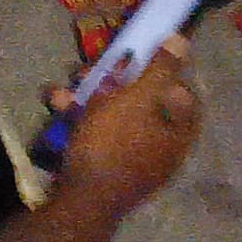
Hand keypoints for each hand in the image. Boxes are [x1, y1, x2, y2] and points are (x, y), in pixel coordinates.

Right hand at [54, 44, 201, 213]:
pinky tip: (57, 106)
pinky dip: (79, 117)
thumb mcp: (139, 99)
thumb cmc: (115, 145)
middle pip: (144, 102)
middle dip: (113, 80)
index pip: (184, 95)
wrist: (80, 201)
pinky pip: (96, 132)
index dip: (164, 72)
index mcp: (179, 133)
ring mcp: (131, 158)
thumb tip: (183, 40)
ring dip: (88, 95)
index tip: (142, 57)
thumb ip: (161, 69)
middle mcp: (161, 147)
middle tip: (90, 69)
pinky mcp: (104, 165)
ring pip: (113, 114)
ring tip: (63, 90)